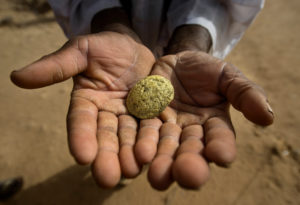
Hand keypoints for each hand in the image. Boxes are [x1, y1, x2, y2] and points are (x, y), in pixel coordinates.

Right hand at [10, 31, 154, 187]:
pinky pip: (152, 128)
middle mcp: (107, 113)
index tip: (82, 157)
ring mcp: (129, 116)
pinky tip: (153, 155)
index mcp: (86, 101)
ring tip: (132, 171)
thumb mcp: (81, 51)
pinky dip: (152, 142)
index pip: (81, 121)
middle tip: (107, 178)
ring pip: (129, 137)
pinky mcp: (150, 114)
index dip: (80, 138)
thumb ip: (55, 66)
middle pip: (105, 137)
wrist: (133, 47)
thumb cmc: (105, 46)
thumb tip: (16, 77)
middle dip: (106, 157)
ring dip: (129, 155)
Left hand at [135, 51, 273, 189]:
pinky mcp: (146, 118)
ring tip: (158, 175)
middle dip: (188, 163)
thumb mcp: (229, 76)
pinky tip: (139, 154)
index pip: (220, 139)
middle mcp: (190, 132)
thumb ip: (245, 94)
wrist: (178, 62)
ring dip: (162, 161)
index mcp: (214, 124)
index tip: (221, 157)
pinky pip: (143, 131)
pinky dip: (141, 142)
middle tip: (186, 175)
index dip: (221, 147)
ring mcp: (167, 126)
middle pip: (190, 150)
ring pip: (164, 146)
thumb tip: (268, 117)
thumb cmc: (208, 70)